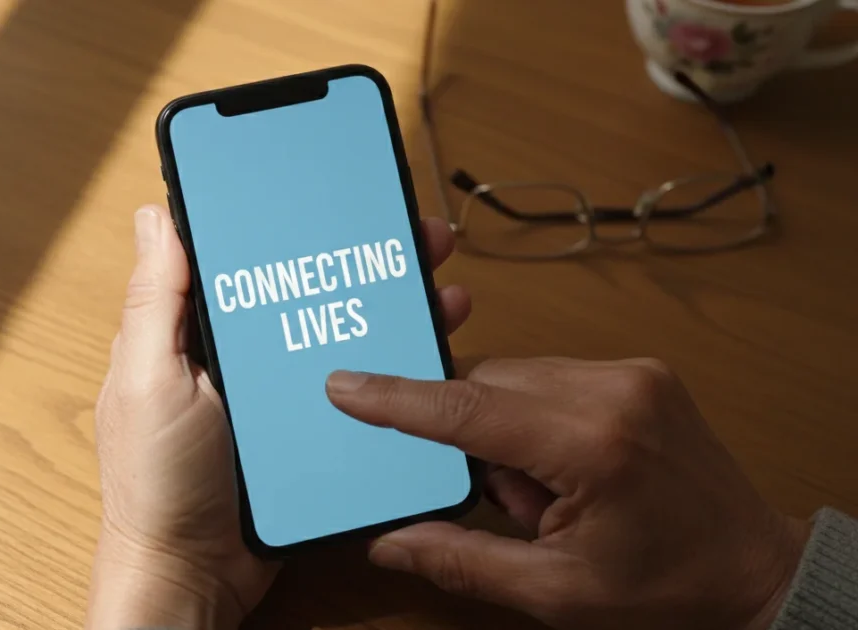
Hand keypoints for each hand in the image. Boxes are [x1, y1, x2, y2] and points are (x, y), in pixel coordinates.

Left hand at [88, 205, 471, 627]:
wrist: (194, 576)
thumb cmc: (157, 484)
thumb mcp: (152, 381)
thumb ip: (157, 301)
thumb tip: (158, 215)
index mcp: (192, 329)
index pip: (242, 254)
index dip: (283, 216)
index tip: (330, 188)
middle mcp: (236, 352)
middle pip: (304, 284)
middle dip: (357, 254)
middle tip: (412, 235)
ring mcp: (274, 391)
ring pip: (337, 329)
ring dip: (384, 303)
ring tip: (436, 283)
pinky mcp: (304, 427)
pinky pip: (351, 385)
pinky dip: (388, 363)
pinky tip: (425, 349)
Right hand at [326, 358, 809, 629]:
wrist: (755, 572)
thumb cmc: (666, 588)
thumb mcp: (555, 591)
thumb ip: (461, 559)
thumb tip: (388, 544)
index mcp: (591, 445)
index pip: (467, 409)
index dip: (398, 399)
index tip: (345, 386)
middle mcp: (612, 390)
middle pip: (487, 386)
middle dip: (475, 442)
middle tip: (514, 504)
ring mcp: (631, 373)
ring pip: (515, 378)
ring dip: (506, 431)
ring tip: (551, 495)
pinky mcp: (639, 371)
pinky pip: (550, 377)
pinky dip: (536, 418)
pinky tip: (566, 469)